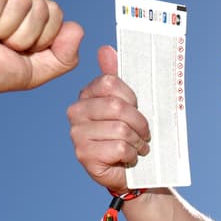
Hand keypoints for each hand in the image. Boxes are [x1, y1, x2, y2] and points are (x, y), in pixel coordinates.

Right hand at [67, 46, 151, 192]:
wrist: (130, 171)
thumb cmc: (129, 135)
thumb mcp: (128, 104)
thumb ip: (116, 77)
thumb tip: (105, 49)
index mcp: (86, 95)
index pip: (110, 83)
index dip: (132, 99)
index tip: (137, 109)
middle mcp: (76, 112)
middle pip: (117, 106)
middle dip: (139, 122)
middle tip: (144, 133)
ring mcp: (77, 134)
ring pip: (121, 129)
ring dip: (137, 140)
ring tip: (137, 146)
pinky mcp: (84, 155)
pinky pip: (119, 147)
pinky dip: (131, 154)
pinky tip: (129, 157)